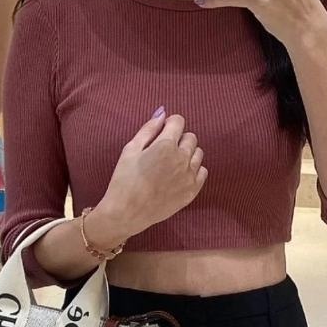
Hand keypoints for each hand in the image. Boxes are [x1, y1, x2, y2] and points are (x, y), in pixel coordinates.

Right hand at [95, 110, 207, 239]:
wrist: (126, 213)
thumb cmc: (123, 180)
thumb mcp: (130, 149)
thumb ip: (148, 129)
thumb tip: (162, 113)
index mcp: (165, 145)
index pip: (178, 121)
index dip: (169, 124)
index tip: (162, 132)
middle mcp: (182, 159)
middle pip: (190, 137)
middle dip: (179, 138)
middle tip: (163, 150)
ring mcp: (189, 176)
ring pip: (198, 153)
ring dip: (187, 153)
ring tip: (170, 164)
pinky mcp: (192, 191)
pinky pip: (202, 171)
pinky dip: (193, 170)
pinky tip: (178, 175)